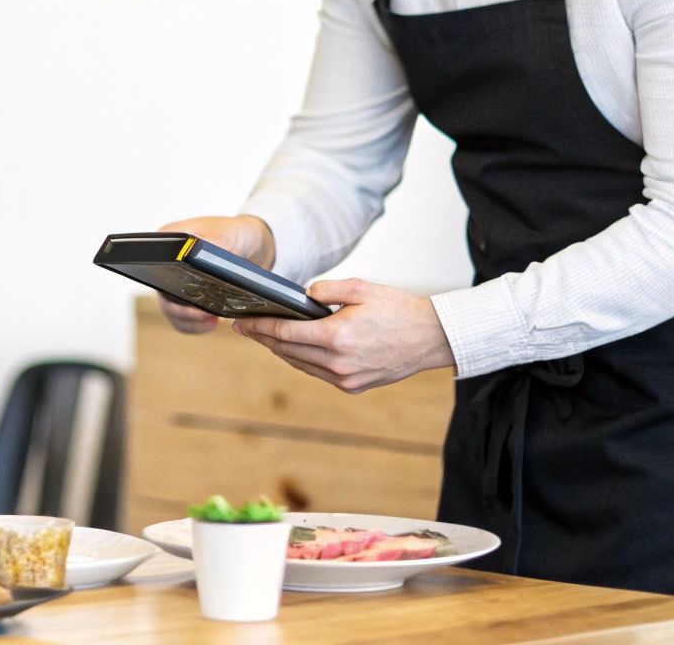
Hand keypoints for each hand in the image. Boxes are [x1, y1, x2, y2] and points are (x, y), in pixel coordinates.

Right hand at [153, 215, 276, 334]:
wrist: (254, 244)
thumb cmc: (237, 233)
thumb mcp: (228, 233)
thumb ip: (213, 241)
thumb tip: (194, 251)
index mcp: (168, 242)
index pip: (158, 271)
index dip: (170, 291)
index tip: (192, 302)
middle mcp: (168, 263)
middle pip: (164, 295)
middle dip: (184, 312)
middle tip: (208, 316)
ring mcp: (178, 282)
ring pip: (173, 311)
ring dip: (190, 321)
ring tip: (213, 321)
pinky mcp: (190, 296)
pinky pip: (185, 318)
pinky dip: (197, 324)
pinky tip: (214, 322)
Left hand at [232, 278, 454, 391]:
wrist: (430, 338)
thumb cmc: (398, 310)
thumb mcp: (361, 287)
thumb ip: (326, 290)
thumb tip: (301, 296)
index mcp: (337, 336)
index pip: (285, 332)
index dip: (259, 327)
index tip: (242, 322)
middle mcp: (338, 362)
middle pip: (287, 350)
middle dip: (263, 338)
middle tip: (244, 328)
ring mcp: (345, 378)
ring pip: (300, 364)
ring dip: (280, 351)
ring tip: (264, 337)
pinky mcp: (353, 386)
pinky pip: (317, 374)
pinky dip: (302, 361)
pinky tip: (293, 349)